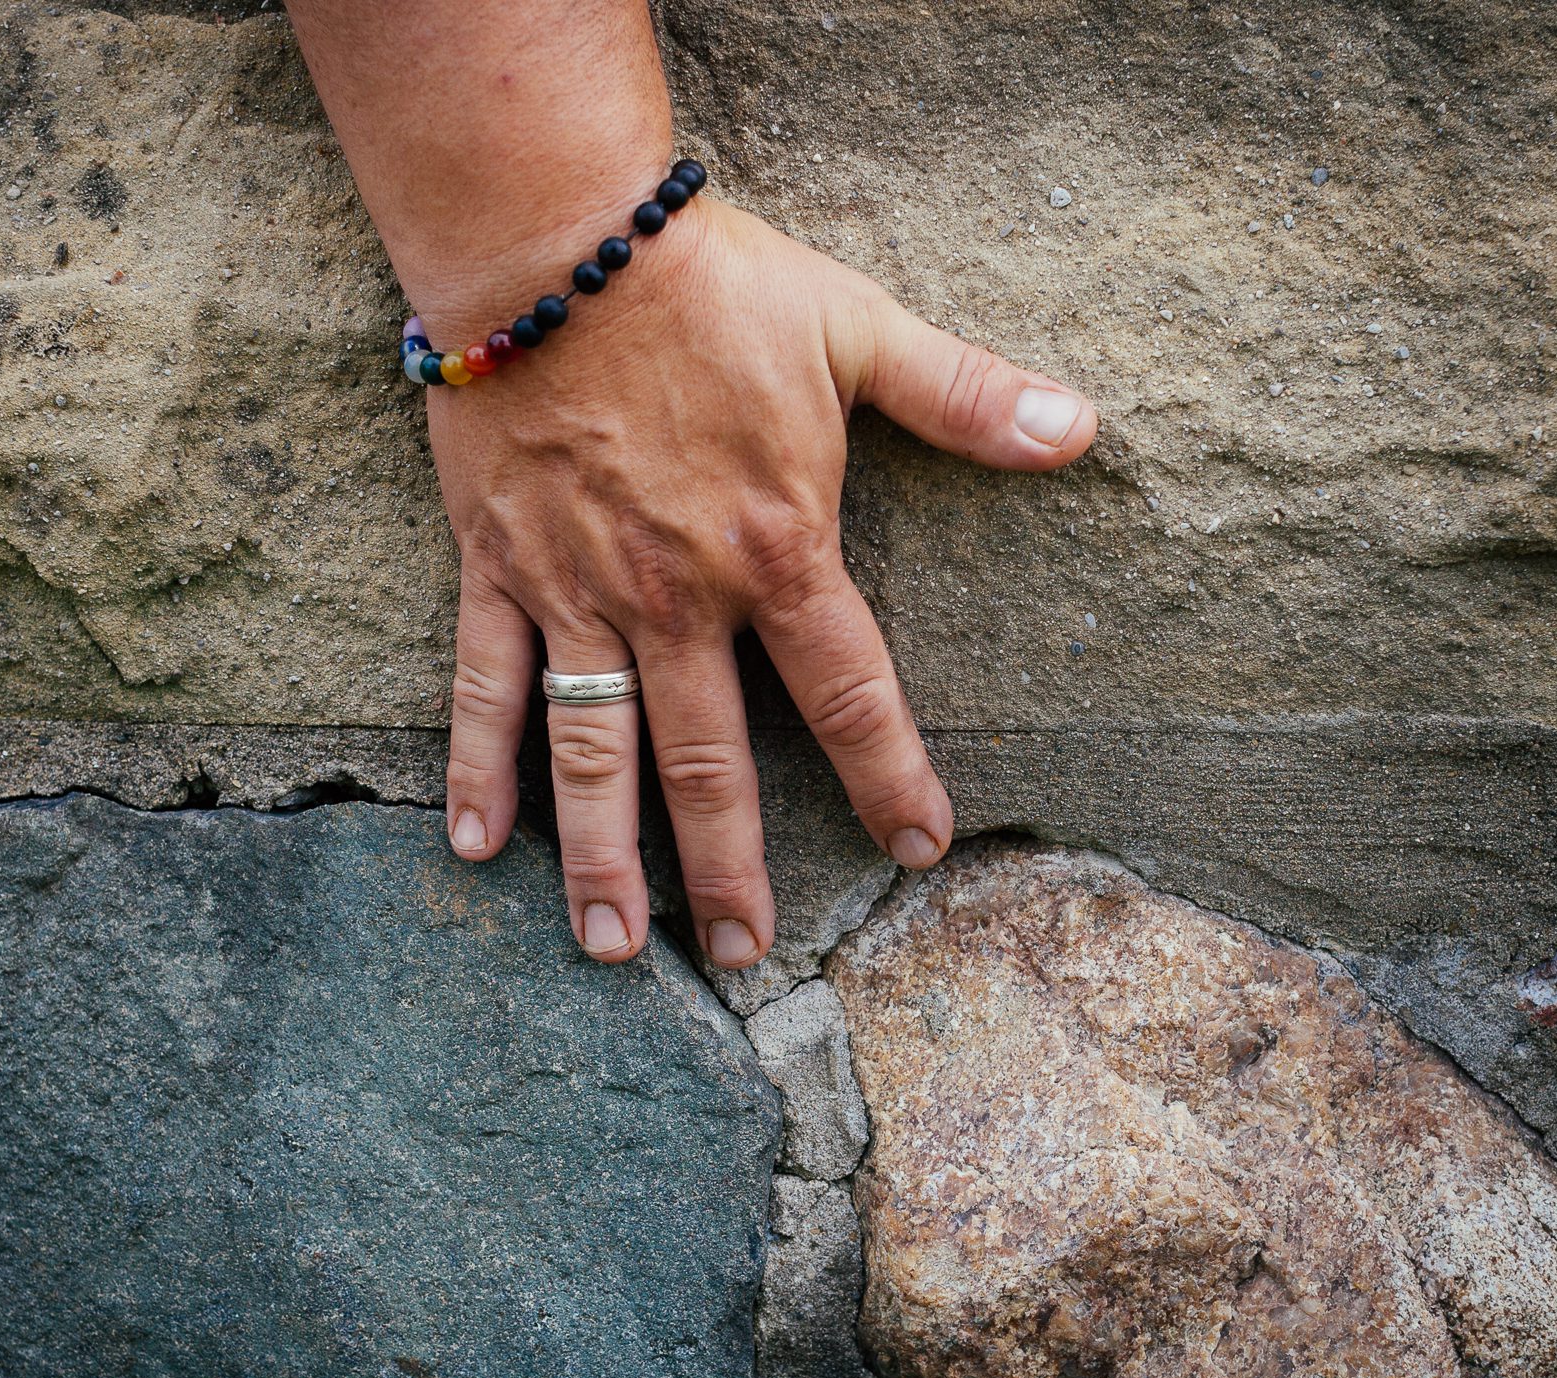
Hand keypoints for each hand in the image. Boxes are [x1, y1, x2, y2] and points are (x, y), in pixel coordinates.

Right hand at [432, 197, 1095, 967]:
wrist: (556, 241)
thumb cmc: (713, 286)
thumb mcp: (857, 330)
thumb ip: (966, 394)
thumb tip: (1082, 430)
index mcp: (776, 551)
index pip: (851, 695)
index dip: (891, 778)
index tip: (916, 850)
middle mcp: (677, 598)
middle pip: (708, 763)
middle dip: (730, 869)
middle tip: (744, 956)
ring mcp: (579, 594)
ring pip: (592, 754)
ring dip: (602, 859)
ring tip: (612, 948)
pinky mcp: (499, 570)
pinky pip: (485, 686)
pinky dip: (477, 767)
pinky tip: (474, 847)